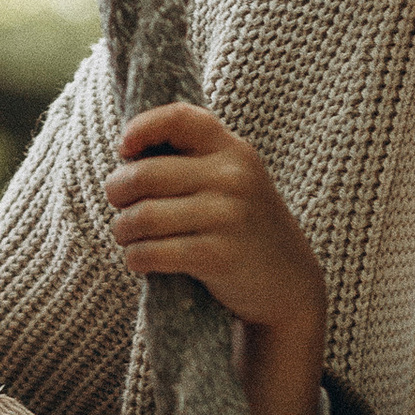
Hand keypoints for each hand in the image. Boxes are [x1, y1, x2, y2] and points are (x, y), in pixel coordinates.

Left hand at [106, 101, 326, 414]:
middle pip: (142, 175)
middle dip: (122, 196)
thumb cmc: (246, 243)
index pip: (180, 117)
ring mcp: (228, 212)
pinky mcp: (218, 253)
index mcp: (235, 150)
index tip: (126, 150)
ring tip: (136, 246)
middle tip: (125, 216)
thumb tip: (123, 159)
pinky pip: (150, 250)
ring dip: (126, 234)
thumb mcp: (232, 190)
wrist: (292, 298)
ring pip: (138, 216)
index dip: (143, 130)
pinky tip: (146, 267)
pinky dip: (138, 259)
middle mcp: (234, 174)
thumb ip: (191, 168)